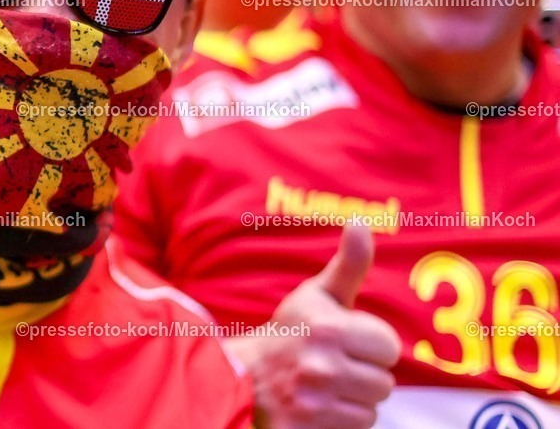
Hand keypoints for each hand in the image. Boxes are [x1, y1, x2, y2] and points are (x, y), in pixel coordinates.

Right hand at [227, 224, 400, 427]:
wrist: (243, 373)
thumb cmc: (289, 332)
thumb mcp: (316, 295)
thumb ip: (348, 264)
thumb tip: (362, 223)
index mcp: (328, 329)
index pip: (388, 347)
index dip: (370, 345)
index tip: (344, 341)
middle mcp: (321, 366)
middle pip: (384, 383)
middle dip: (363, 374)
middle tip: (332, 365)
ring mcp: (313, 403)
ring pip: (371, 410)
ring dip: (353, 400)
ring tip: (326, 386)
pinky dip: (340, 422)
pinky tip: (319, 407)